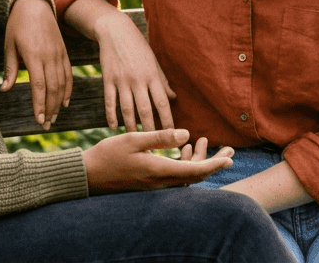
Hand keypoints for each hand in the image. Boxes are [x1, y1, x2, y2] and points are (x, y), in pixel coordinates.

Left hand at [1, 0, 71, 129]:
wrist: (34, 5)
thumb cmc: (17, 26)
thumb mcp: (9, 45)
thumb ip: (10, 68)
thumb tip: (5, 90)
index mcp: (34, 55)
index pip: (39, 85)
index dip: (40, 104)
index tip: (39, 120)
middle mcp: (49, 56)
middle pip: (53, 88)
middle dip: (50, 109)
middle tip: (46, 125)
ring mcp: (58, 54)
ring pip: (62, 83)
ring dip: (58, 103)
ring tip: (53, 118)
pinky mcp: (63, 52)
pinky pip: (68, 74)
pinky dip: (68, 89)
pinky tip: (64, 102)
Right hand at [83, 129, 233, 193]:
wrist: (88, 175)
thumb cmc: (108, 155)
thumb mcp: (133, 139)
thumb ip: (160, 137)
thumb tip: (186, 134)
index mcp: (158, 171)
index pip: (195, 170)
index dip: (214, 164)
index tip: (230, 158)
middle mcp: (160, 182)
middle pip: (195, 176)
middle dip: (214, 163)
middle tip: (230, 152)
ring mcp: (155, 186)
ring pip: (186, 177)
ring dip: (199, 162)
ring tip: (207, 143)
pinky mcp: (150, 185)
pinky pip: (175, 177)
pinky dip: (185, 164)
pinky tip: (184, 149)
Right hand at [95, 9, 174, 131]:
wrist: (115, 31)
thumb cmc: (138, 47)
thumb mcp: (153, 62)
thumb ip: (162, 81)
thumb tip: (173, 98)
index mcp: (152, 75)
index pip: (162, 102)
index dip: (168, 120)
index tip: (173, 135)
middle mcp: (138, 79)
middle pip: (145, 110)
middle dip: (151, 130)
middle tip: (155, 147)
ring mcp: (122, 80)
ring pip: (127, 108)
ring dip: (132, 126)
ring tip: (136, 139)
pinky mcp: (108, 79)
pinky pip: (109, 101)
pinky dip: (111, 115)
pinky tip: (114, 127)